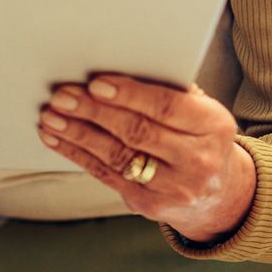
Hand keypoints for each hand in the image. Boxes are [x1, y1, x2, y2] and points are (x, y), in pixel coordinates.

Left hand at [38, 74, 255, 243]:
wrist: (220, 194)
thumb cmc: (199, 137)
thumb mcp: (202, 112)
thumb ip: (171, 90)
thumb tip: (119, 66)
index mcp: (214, 126)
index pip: (168, 107)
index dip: (130, 94)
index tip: (97, 83)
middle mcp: (198, 160)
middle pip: (137, 132)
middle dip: (94, 112)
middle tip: (62, 96)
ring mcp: (174, 187)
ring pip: (116, 156)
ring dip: (77, 134)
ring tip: (51, 116)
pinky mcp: (149, 205)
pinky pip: (105, 175)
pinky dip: (76, 154)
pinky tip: (55, 138)